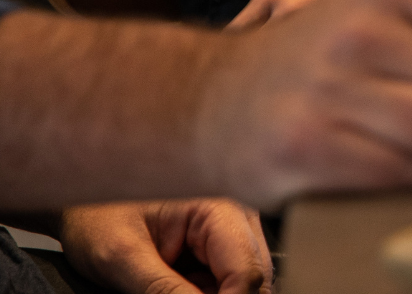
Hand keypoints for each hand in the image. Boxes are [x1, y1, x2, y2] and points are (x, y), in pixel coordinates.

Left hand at [58, 199, 271, 293]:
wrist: (83, 201)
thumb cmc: (97, 214)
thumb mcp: (122, 258)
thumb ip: (164, 291)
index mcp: (219, 207)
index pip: (247, 271)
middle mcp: (236, 215)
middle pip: (255, 278)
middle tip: (172, 293)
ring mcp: (233, 230)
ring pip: (246, 282)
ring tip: (168, 285)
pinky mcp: (222, 244)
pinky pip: (229, 280)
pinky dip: (208, 292)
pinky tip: (179, 287)